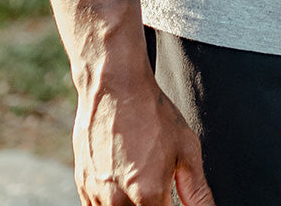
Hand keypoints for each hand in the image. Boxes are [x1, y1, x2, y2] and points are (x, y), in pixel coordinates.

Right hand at [73, 75, 215, 205]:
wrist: (114, 86)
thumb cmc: (152, 112)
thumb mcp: (186, 148)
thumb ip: (198, 191)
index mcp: (149, 195)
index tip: (171, 199)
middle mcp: (119, 200)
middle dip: (152, 205)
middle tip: (156, 185)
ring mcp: (97, 194)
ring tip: (140, 180)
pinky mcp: (82, 186)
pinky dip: (111, 204)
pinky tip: (122, 185)